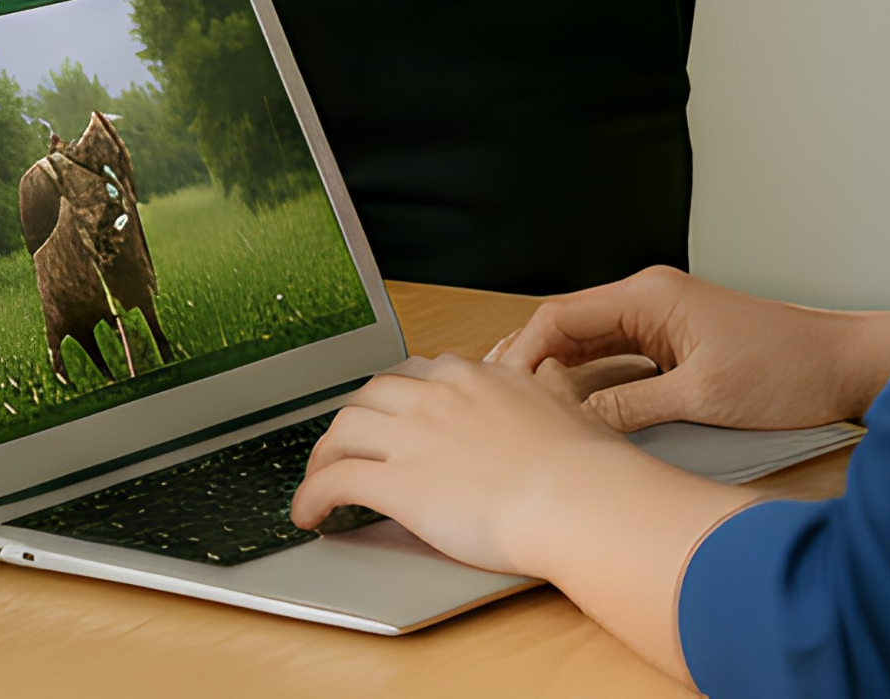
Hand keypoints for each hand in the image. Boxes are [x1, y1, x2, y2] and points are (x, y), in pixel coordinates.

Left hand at [288, 352, 719, 583]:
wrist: (577, 497)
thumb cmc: (582, 465)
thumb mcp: (566, 403)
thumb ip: (547, 388)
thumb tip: (551, 378)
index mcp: (473, 378)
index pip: (418, 374)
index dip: (398, 397)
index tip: (394, 414)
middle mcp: (435, 398)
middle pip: (371, 395)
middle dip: (354, 419)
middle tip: (348, 444)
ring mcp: (411, 438)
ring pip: (343, 430)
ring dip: (323, 455)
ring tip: (319, 478)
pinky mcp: (396, 484)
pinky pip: (334, 482)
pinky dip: (311, 496)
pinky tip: (307, 514)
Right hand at [491, 264, 889, 433]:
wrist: (843, 367)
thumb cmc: (788, 370)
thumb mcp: (704, 397)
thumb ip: (634, 407)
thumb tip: (579, 424)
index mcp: (650, 296)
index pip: (562, 316)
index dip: (524, 351)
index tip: (500, 387)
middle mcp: (650, 301)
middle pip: (568, 328)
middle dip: (531, 362)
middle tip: (498, 403)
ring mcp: (662, 322)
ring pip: (589, 346)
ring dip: (558, 374)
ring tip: (526, 412)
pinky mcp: (675, 346)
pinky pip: (616, 360)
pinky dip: (590, 383)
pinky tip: (574, 410)